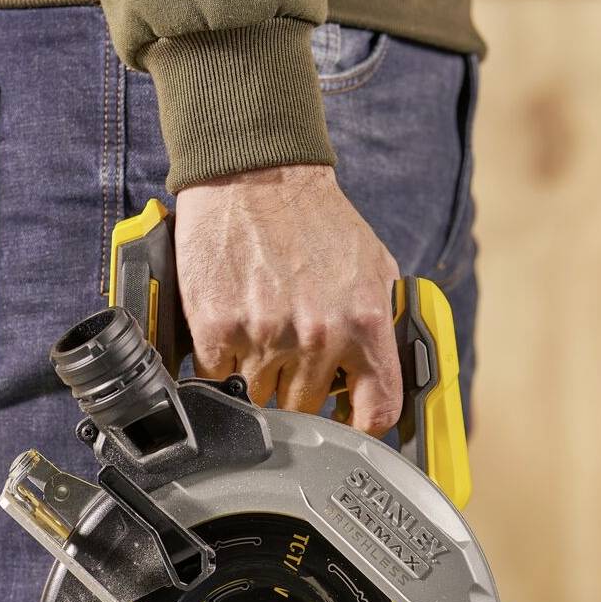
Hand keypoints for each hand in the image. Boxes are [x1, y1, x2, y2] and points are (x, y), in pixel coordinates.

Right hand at [173, 164, 403, 434]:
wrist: (255, 175)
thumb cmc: (313, 217)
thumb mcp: (373, 264)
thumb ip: (380, 320)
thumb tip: (381, 369)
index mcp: (364, 321)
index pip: (377, 410)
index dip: (363, 426)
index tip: (350, 424)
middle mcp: (318, 335)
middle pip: (306, 407)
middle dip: (298, 388)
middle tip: (290, 356)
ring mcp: (266, 336)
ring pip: (260, 397)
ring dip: (257, 376)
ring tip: (260, 334)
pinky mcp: (219, 330)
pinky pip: (219, 379)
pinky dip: (222, 365)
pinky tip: (231, 332)